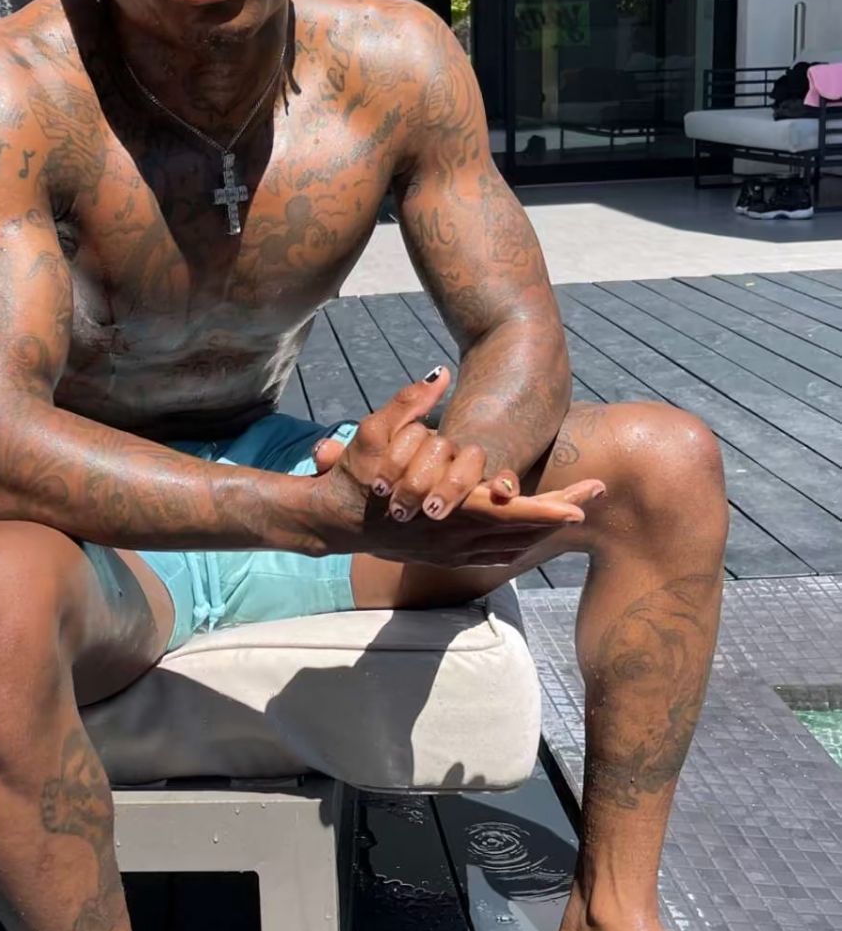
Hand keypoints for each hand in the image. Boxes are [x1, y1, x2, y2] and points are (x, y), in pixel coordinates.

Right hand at [307, 366, 604, 564]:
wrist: (333, 522)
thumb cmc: (356, 476)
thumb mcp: (375, 432)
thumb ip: (409, 404)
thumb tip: (440, 374)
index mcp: (448, 511)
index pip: (509, 513)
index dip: (548, 510)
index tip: (582, 503)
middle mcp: (456, 538)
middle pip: (522, 531)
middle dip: (562, 512)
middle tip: (597, 491)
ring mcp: (453, 552)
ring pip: (513, 546)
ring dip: (545, 528)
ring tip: (576, 504)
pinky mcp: (447, 557)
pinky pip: (496, 554)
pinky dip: (521, 542)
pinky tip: (537, 529)